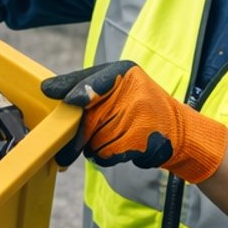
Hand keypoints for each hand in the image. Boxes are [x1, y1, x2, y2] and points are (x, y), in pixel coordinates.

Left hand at [41, 61, 227, 182]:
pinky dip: (105, 155)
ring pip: (95, 137)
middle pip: (88, 116)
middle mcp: (133, 91)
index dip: (73, 89)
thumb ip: (89, 87)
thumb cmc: (139, 107)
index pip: (94, 80)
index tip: (48, 92)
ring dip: (92, 145)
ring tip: (108, 139)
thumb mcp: (120, 86)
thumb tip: (48, 89)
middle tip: (61, 150)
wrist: (179, 132)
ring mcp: (138, 117)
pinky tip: (118, 148)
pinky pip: (106, 153)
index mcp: (125, 72)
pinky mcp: (140, 141)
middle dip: (74, 135)